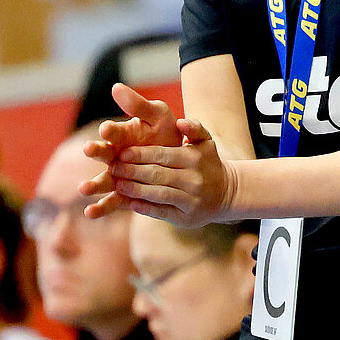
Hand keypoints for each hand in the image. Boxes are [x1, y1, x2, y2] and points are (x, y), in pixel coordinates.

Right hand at [80, 84, 184, 219]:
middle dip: (96, 151)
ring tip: (84, 188)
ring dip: (92, 184)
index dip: (110, 130)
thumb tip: (116, 87)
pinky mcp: (123, 193)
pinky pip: (110, 202)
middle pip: (102, 154)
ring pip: (103, 180)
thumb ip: (139, 105)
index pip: (112, 132)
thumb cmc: (165, 132)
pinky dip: (99, 208)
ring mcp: (117, 175)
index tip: (108, 129)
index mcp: (121, 135)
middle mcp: (114, 155)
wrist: (181, 158)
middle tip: (90, 149)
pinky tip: (90, 213)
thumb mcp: (158, 116)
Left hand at [86, 117, 234, 228]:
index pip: (162, 155)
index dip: (139, 154)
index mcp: (195, 158)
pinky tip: (129, 202)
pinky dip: (143, 207)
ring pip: (157, 193)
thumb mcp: (205, 143)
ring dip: (134, 189)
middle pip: (156, 174)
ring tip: (117, 184)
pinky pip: (160, 212)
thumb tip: (180, 122)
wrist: (227, 193)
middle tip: (113, 168)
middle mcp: (194, 179)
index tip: (121, 153)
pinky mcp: (186, 217)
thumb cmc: (207, 163)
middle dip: (132, 171)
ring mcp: (191, 199)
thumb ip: (194, 128)